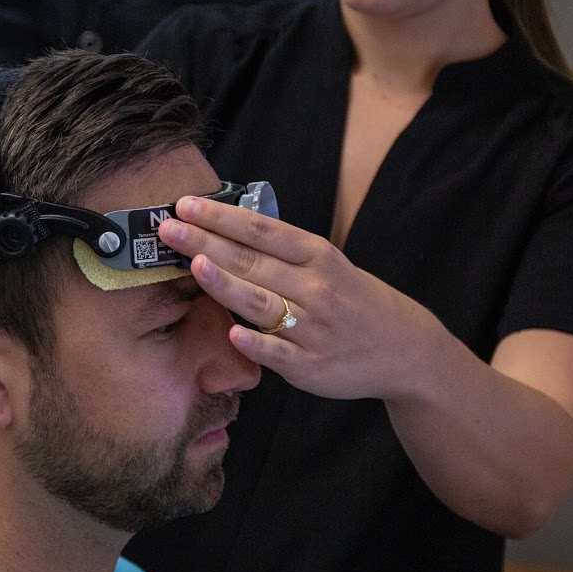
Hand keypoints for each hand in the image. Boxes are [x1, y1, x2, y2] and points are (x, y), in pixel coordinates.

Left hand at [161, 196, 446, 401]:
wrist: (406, 351)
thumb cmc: (354, 300)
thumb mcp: (328, 265)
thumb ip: (282, 252)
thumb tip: (224, 229)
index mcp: (318, 257)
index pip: (262, 231)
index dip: (221, 216)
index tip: (185, 204)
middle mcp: (315, 289)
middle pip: (251, 262)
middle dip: (205, 243)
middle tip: (166, 228)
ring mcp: (312, 329)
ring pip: (261, 304)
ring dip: (226, 284)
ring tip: (194, 265)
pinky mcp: (310, 367)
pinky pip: (278, 354)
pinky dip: (257, 343)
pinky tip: (233, 333)